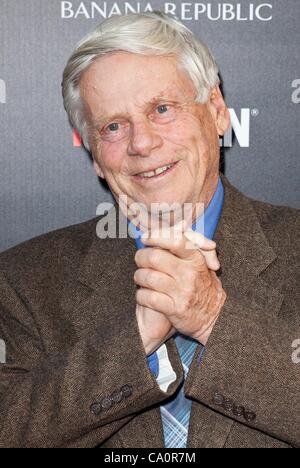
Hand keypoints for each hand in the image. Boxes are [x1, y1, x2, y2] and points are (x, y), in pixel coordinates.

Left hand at [134, 229, 225, 353]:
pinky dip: (140, 295)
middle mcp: (189, 274)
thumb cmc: (203, 286)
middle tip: (139, 259)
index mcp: (196, 260)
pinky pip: (148, 297)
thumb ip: (189, 244)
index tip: (145, 238)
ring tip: (140, 278)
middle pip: (154, 257)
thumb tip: (180, 223)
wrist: (215, 317)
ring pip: (147, 277)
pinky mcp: (174, 309)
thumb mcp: (201, 263)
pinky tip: (143, 295)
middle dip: (141, 257)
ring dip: (138, 277)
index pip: (175, 241)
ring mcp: (182, 292)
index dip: (156, 237)